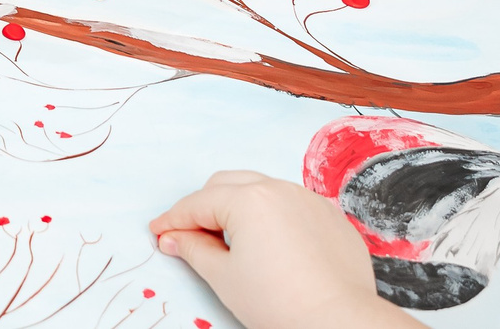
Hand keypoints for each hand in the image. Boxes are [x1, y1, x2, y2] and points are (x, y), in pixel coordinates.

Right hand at [150, 171, 404, 328]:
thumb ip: (193, 249)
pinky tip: (272, 244)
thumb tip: (174, 238)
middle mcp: (279, 188)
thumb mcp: (224, 277)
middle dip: (205, 206)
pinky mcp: (332, 217)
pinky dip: (275, 217)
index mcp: (248, 199)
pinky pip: (294, 206)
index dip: (173, 220)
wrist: (339, 322)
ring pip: (262, 190)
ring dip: (241, 207)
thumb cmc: (279, 303)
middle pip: (228, 185)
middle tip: (191, 234)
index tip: (159, 232)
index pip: (198, 204)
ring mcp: (310, 200)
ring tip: (232, 238)